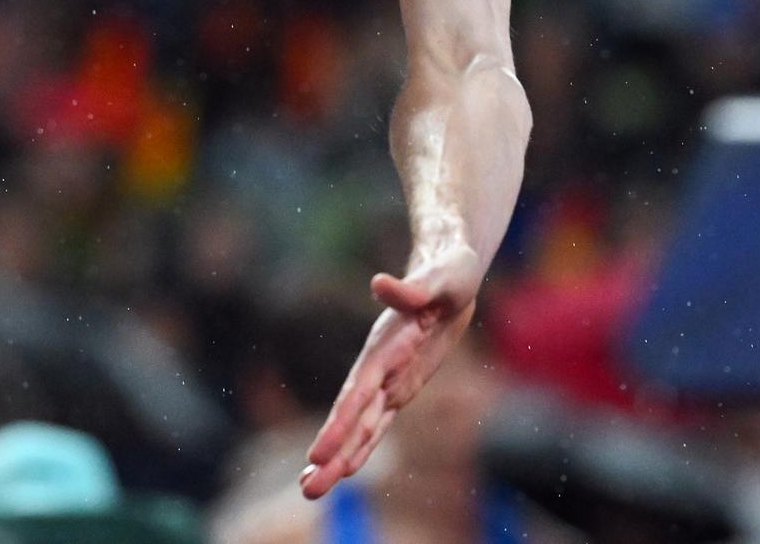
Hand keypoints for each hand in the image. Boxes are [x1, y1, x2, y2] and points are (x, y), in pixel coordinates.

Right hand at [300, 246, 482, 499]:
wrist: (452, 271)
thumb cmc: (450, 269)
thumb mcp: (442, 276)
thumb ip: (411, 287)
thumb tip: (379, 283)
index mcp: (385, 345)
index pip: (359, 390)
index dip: (340, 423)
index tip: (317, 454)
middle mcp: (380, 366)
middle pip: (353, 416)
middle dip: (333, 452)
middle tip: (307, 490)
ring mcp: (390, 378)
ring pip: (364, 425)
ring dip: (342, 456)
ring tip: (312, 490)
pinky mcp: (403, 384)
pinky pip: (383, 420)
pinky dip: (365, 444)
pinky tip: (349, 468)